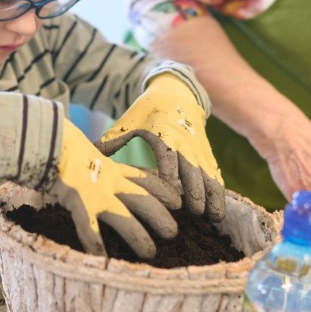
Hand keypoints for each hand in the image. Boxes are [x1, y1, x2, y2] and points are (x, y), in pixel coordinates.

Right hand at [51, 119, 178, 258]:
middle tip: (173, 233)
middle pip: (142, 198)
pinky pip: (88, 226)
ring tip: (150, 253)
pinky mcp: (77, 198)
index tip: (178, 201)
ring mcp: (94, 190)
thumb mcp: (86, 153)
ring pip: (123, 216)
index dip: (163, 190)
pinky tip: (103, 260)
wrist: (44, 135)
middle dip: (159, 216)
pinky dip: (95, 243)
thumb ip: (95, 165)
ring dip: (138, 235)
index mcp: (111, 168)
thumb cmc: (60, 145)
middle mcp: (108, 180)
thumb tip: (94, 170)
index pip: (144, 179)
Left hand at [99, 73, 225, 220]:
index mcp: (164, 134)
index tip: (171, 198)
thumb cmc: (147, 111)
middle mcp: (184, 142)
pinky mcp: (206, 153)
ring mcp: (198, 149)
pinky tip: (219, 210)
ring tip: (215, 218)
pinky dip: (218, 191)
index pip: (168, 157)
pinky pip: (215, 174)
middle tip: (196, 213)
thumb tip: (91, 157)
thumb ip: (111, 141)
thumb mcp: (128, 121)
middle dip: (196, 191)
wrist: (176, 93)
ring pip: (209, 174)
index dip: (171, 177)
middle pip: (193, 169)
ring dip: (213, 195)